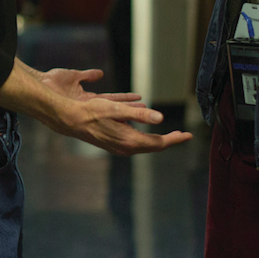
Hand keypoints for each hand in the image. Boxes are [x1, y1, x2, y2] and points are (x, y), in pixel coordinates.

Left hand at [39, 67, 141, 104]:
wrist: (40, 86)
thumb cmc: (52, 81)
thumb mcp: (74, 75)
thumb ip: (87, 75)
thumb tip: (100, 74)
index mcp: (86, 100)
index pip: (110, 101)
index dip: (124, 100)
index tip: (139, 99)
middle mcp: (88, 106)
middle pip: (114, 108)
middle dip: (131, 109)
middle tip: (148, 111)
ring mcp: (87, 108)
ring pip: (113, 111)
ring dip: (129, 111)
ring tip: (145, 112)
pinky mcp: (84, 107)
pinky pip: (106, 107)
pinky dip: (119, 108)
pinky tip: (132, 110)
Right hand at [56, 97, 193, 155]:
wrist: (70, 121)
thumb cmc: (92, 113)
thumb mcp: (117, 110)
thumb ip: (140, 114)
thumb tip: (161, 118)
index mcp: (130, 141)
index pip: (159, 143)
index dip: (174, 139)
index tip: (188, 135)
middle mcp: (126, 148)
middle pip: (153, 146)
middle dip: (169, 140)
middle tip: (182, 135)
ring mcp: (119, 148)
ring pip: (144, 145)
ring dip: (157, 139)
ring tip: (168, 134)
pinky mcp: (114, 144)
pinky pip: (135, 142)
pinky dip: (144, 136)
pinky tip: (144, 127)